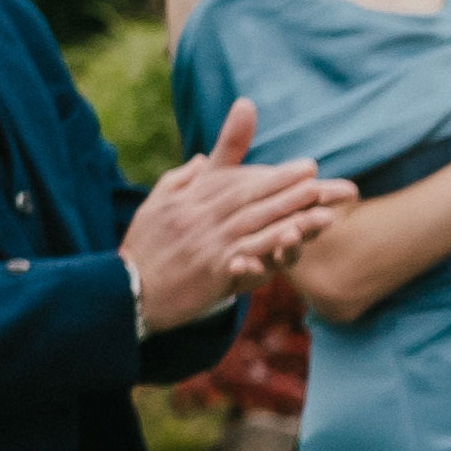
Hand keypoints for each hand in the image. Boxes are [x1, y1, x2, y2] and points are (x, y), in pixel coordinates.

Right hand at [119, 102, 355, 335]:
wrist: (126, 290)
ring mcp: (209, 242)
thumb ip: (182, 179)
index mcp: (191, 199)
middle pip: (250, 196)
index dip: (273, 173)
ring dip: (291, 212)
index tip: (305, 165)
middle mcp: (201, 216)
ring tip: (323, 207)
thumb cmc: (143, 249)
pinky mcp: (213, 268)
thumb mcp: (156, 204)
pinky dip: (273, 244)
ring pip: (255, 221)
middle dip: (287, 185)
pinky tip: (296, 239)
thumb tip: (202, 160)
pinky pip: (248, 253)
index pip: (237, 181)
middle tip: (318, 175)